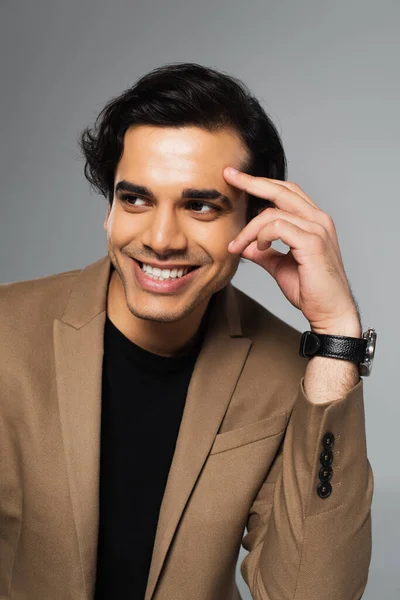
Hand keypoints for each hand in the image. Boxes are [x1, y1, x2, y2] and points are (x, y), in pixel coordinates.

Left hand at [223, 167, 360, 335]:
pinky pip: (277, 226)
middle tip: (229, 176)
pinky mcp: (312, 242)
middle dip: (252, 182)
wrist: (330, 312)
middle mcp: (318, 219)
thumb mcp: (280, 266)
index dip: (262, 184)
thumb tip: (245, 246)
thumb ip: (264, 252)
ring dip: (249, 229)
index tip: (237, 179)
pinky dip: (261, 236)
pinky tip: (258, 248)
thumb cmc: (310, 290)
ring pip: (273, 212)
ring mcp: (317, 228)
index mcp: (313, 221)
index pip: (286, 192)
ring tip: (238, 246)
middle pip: (282, 189)